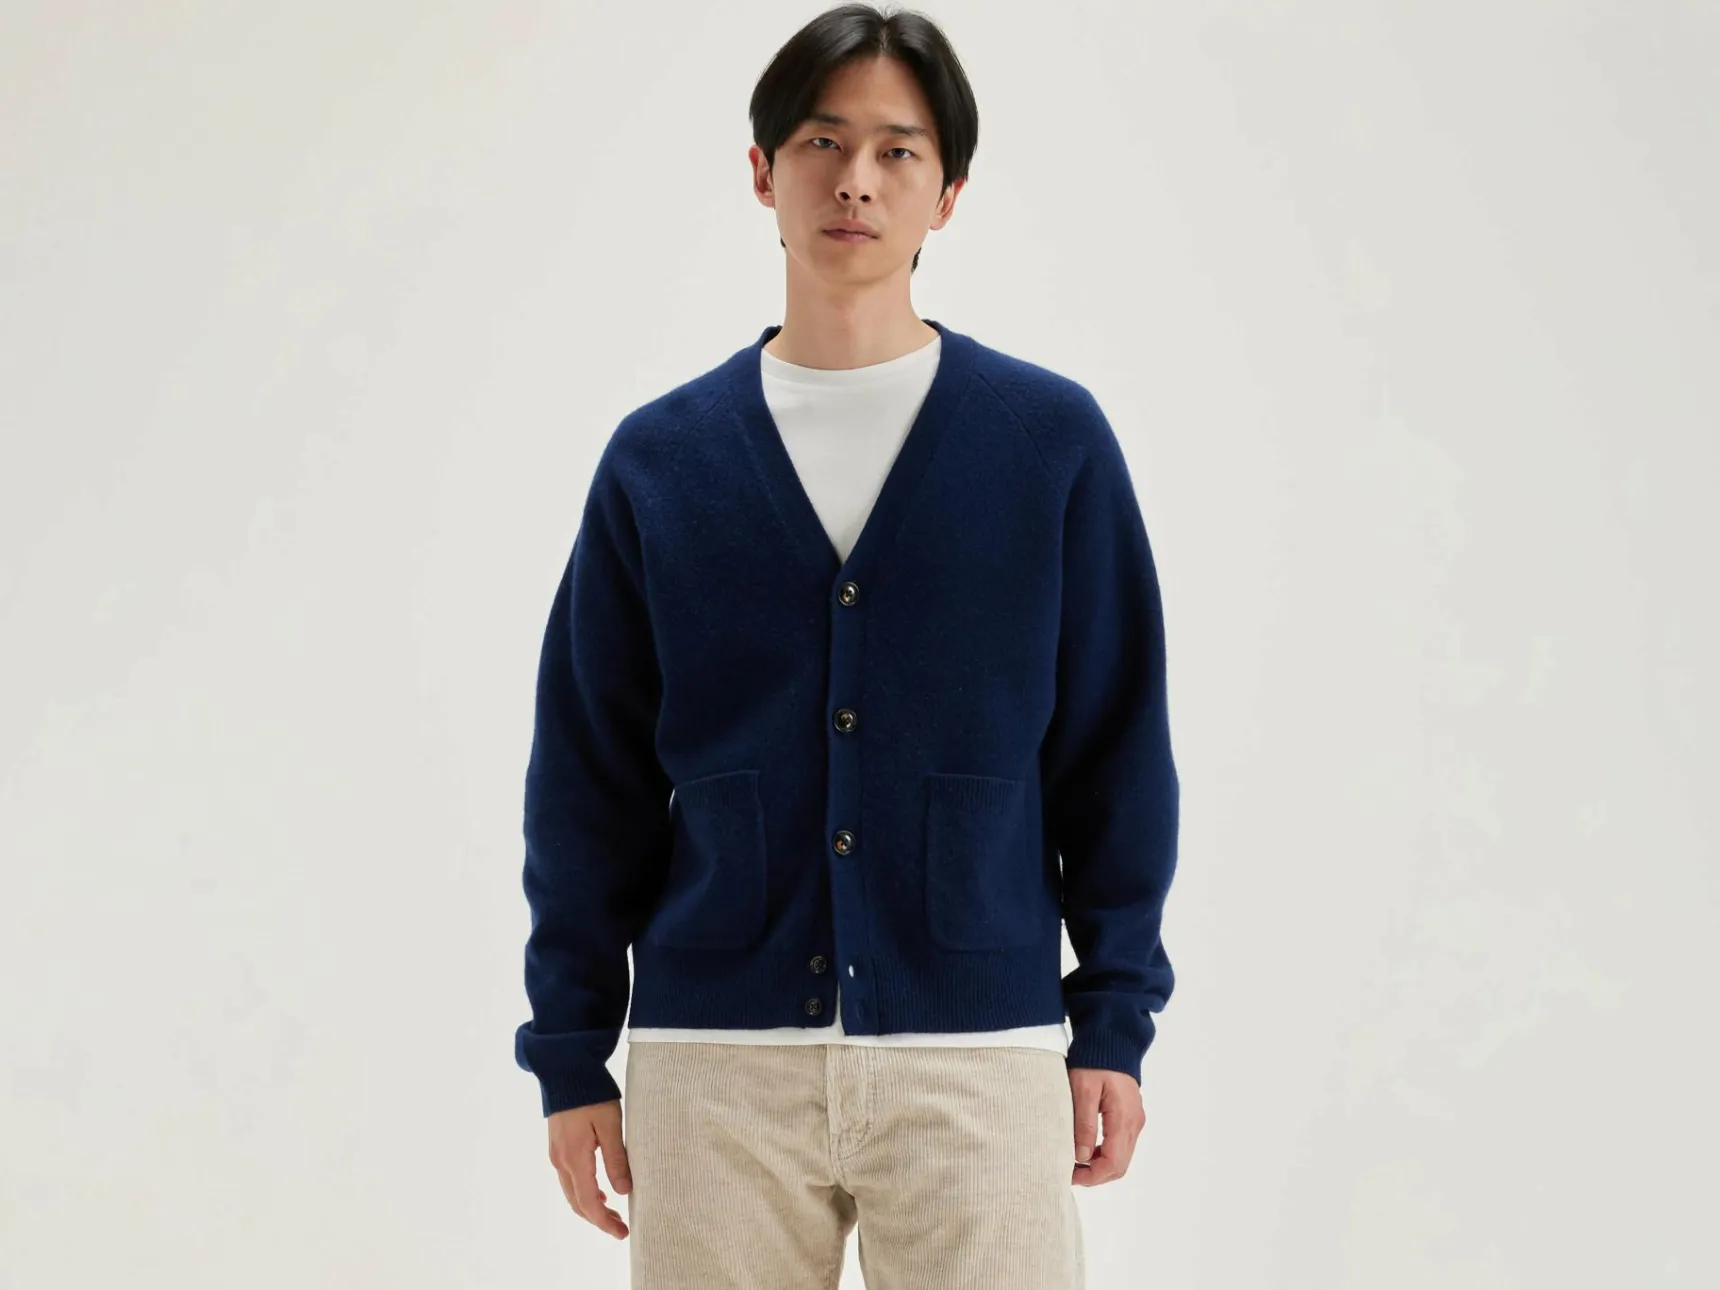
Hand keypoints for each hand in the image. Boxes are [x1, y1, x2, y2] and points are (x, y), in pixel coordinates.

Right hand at [548, 1098, 630, 1238]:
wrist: (566, 1070)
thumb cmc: (592, 1094)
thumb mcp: (610, 1125)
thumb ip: (616, 1159)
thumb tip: (623, 1192)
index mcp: (575, 1158)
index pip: (589, 1202)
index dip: (605, 1221)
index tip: (623, 1233)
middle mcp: (561, 1161)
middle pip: (578, 1203)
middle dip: (598, 1219)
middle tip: (621, 1227)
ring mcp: (556, 1154)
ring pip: (572, 1193)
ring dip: (591, 1206)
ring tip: (613, 1212)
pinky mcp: (558, 1146)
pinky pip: (569, 1179)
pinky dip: (584, 1191)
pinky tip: (599, 1190)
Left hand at [1067, 1067, 1143, 1185]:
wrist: (1111, 1040)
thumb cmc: (1095, 1061)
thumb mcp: (1083, 1090)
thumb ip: (1084, 1125)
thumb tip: (1081, 1157)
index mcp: (1124, 1119)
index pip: (1114, 1163)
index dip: (1093, 1176)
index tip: (1071, 1176)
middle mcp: (1134, 1124)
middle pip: (1120, 1165)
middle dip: (1095, 1175)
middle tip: (1070, 1172)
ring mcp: (1134, 1120)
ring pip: (1121, 1157)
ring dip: (1099, 1165)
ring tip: (1074, 1161)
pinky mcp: (1130, 1116)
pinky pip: (1120, 1145)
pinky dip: (1104, 1153)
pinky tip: (1085, 1148)